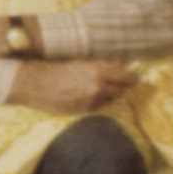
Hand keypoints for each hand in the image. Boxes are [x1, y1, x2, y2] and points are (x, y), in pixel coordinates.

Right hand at [12, 57, 139, 116]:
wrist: (40, 87)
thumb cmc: (60, 71)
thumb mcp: (82, 63)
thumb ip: (102, 64)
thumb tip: (119, 63)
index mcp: (98, 71)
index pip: (125, 77)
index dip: (130, 78)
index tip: (132, 78)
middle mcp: (98, 87)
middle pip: (121, 90)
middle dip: (119, 86)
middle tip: (114, 83)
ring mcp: (93, 100)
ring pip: (110, 99)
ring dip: (107, 94)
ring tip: (94, 89)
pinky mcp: (86, 110)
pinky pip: (99, 106)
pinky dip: (97, 101)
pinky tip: (85, 96)